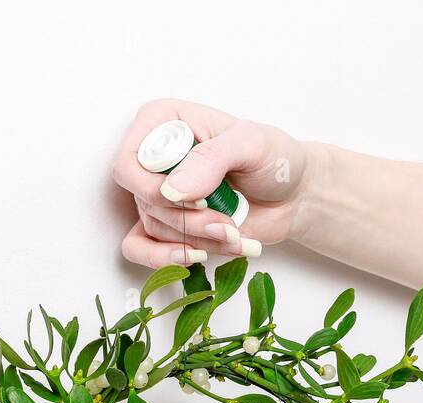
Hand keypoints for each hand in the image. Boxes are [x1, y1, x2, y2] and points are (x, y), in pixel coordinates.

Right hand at [112, 99, 311, 266]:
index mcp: (164, 123)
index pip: (129, 162)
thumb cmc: (274, 159)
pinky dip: (167, 259)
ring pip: (154, 228)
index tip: (200, 199)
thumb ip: (212, 158)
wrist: (292, 196)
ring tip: (234, 234)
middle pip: (143, 201)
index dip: (155, 189)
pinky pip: (140, 249)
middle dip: (189, 221)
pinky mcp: (168, 225)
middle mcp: (155, 159)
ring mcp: (159, 194)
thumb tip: (173, 190)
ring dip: (196, 240)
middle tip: (227, 222)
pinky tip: (198, 257)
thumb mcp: (252, 144)